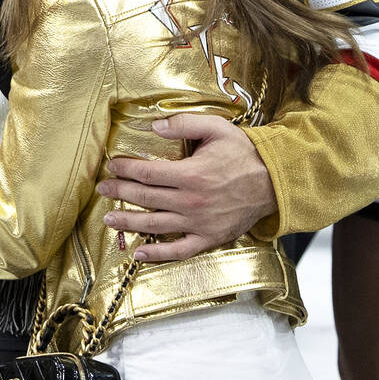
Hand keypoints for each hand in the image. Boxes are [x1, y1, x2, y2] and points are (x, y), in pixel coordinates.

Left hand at [95, 114, 275, 261]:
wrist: (276, 181)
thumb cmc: (244, 153)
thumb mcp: (215, 128)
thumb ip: (183, 124)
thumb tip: (154, 126)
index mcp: (191, 174)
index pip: (147, 173)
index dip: (125, 169)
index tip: (111, 165)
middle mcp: (192, 202)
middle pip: (146, 198)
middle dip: (120, 192)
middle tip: (102, 189)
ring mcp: (200, 223)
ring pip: (156, 226)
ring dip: (129, 223)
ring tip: (109, 219)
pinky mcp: (210, 239)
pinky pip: (179, 251)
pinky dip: (157, 255)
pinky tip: (138, 255)